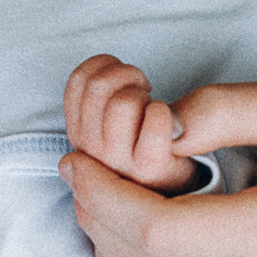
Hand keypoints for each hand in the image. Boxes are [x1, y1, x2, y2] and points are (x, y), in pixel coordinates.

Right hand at [64, 55, 198, 193]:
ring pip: (122, 104)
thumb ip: (96, 95)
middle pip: (97, 87)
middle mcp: (89, 154)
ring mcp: (117, 166)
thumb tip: (99, 72)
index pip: (77, 81)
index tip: (122, 80)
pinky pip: (154, 126)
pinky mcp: (149, 171)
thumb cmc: (148, 145)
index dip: (105, 66)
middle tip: (142, 89)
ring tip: (152, 108)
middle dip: (126, 75)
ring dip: (143, 97)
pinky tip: (169, 123)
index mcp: (78, 135)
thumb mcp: (110, 119)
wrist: (179, 190)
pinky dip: (163, 113)